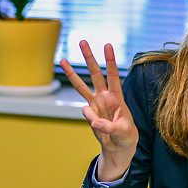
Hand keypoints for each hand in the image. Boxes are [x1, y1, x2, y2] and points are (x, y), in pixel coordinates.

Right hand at [60, 41, 138, 181]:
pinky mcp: (89, 114)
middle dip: (89, 58)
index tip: (107, 45)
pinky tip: (100, 125)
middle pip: (95, 74)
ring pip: (81, 86)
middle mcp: (105, 96)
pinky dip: (90, 119)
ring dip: (72, 74)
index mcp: (117, 96)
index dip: (110, 60)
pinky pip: (85, 112)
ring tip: (62, 60)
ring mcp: (95, 104)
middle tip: (82, 41)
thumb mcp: (122, 132)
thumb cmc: (126, 136)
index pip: (113, 75)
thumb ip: (108, 127)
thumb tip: (93, 121)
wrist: (120, 146)